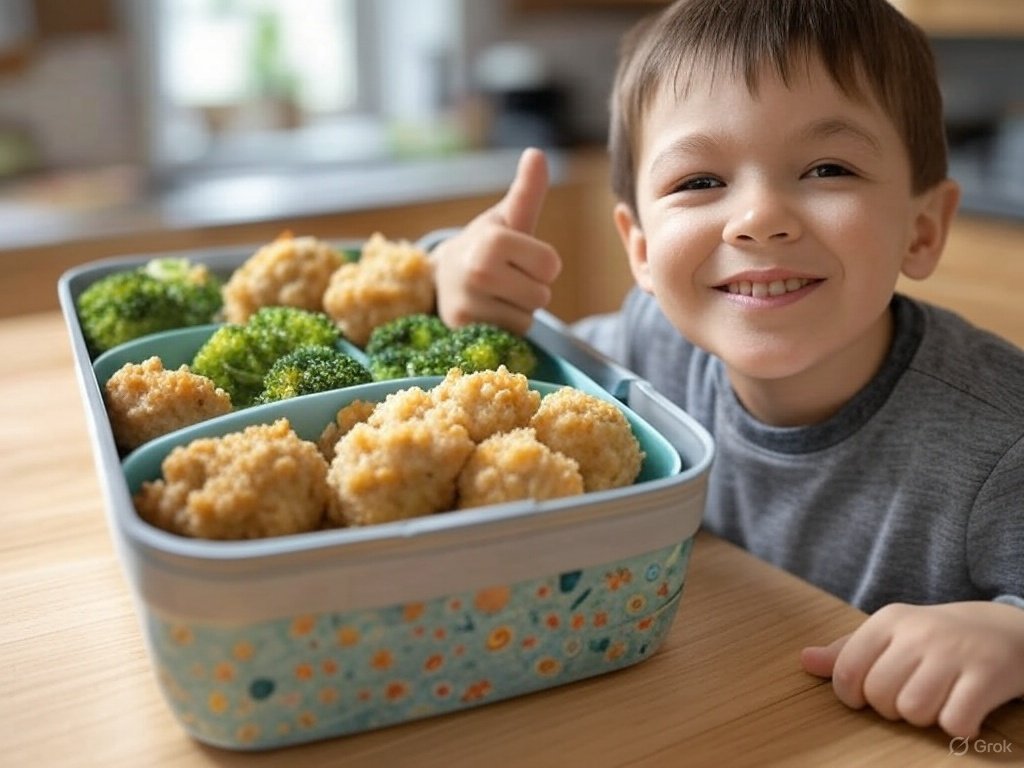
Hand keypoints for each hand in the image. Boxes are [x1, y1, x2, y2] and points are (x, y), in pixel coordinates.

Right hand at [431, 147, 561, 333]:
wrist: (439, 277)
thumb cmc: (486, 245)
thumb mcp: (508, 218)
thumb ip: (527, 191)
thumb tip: (537, 153)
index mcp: (494, 240)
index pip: (550, 266)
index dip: (540, 265)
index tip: (517, 258)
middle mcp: (479, 270)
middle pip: (541, 295)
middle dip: (529, 290)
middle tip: (503, 279)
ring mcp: (469, 302)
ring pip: (526, 318)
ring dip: (517, 311)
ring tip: (493, 296)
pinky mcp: (463, 329)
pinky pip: (510, 336)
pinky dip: (504, 329)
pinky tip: (485, 314)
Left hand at [801, 601, 1023, 736]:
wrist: (1004, 628)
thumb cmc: (935, 638)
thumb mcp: (891, 634)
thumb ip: (847, 650)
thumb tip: (805, 661)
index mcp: (888, 621)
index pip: (846, 669)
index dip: (851, 695)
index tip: (867, 695)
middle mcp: (918, 633)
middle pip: (878, 695)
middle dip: (890, 708)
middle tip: (911, 696)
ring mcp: (954, 653)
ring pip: (913, 710)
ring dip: (924, 719)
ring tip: (937, 702)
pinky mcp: (987, 675)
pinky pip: (954, 721)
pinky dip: (957, 727)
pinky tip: (963, 711)